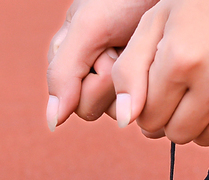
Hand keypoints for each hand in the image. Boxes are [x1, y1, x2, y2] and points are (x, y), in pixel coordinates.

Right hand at [46, 0, 158, 128]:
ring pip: (120, 111)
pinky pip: (144, 108)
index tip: (106, 48)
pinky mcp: (143, 89)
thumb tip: (53, 123)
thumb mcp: (88, 27)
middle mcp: (91, 78)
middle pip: (94, 109)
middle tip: (123, 47)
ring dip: (133, 82)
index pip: (74, 101)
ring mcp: (118, 85)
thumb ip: (64, 73)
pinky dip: (152, 85)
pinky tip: (154, 60)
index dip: (95, 79)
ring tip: (140, 50)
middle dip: (112, 81)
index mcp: (69, 63)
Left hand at [112, 0, 208, 157]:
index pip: (148, 119)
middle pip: (176, 134)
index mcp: (181, 59)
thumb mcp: (155, 23)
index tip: (160, 88)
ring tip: (204, 92)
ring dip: (197, 124)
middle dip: (171, 117)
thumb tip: (126, 119)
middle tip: (182, 90)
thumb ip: (130, 71)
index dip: (149, 106)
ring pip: (202, 141)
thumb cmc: (203, 1)